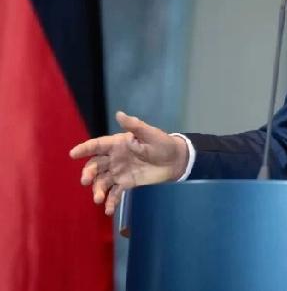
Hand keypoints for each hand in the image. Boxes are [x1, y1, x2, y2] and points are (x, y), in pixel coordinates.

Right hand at [69, 111, 188, 215]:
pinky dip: (110, 201)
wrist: (175, 161)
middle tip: (86, 181)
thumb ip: (134, 126)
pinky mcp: (126, 183)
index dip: (85, 149)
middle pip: (95, 165)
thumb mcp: (150, 133)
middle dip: (88, 173)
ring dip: (97, 190)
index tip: (73, 154)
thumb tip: (119, 114)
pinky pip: (115, 193)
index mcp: (118, 144)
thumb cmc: (162, 144)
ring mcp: (119, 172)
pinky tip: (109, 210)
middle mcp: (114, 158)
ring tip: (98, 199)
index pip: (97, 145)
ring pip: (102, 181)